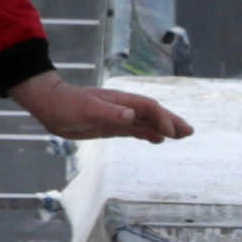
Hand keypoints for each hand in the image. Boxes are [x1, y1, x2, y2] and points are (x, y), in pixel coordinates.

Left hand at [20, 72, 191, 147]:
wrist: (50, 105)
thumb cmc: (66, 106)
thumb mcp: (86, 111)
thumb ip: (109, 113)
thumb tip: (131, 115)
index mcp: (120, 101)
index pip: (148, 108)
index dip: (162, 119)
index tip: (171, 133)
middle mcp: (123, 108)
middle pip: (153, 114)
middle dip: (172, 122)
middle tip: (190, 132)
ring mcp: (119, 117)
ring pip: (147, 122)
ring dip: (165, 128)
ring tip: (183, 136)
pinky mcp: (112, 126)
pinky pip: (136, 129)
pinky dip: (149, 134)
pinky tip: (158, 140)